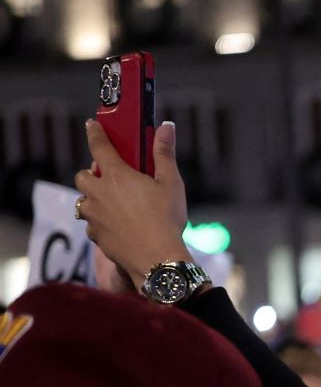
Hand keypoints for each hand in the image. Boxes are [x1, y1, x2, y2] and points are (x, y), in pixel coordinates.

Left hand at [74, 119, 190, 288]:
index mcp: (116, 175)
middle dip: (92, 175)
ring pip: (85, 201)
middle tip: (110, 180)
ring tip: (114, 207)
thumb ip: (164, 154)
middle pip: (83, 176)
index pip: (99, 146)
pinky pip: (91, 225)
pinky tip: (118, 228)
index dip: (94, 132)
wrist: (157, 261)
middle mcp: (98, 192)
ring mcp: (94, 215)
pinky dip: (100, 223)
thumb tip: (166, 126)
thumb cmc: (166, 221)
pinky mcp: (95, 235)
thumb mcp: (172, 184)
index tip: (91, 125)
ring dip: (95, 200)